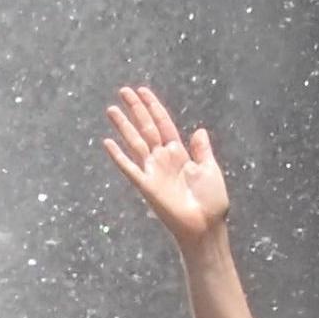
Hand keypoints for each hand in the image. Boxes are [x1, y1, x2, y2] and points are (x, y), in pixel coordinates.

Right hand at [103, 85, 228, 247]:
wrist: (205, 226)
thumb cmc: (211, 202)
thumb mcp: (210, 170)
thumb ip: (202, 151)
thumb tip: (199, 130)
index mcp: (180, 154)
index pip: (163, 124)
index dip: (153, 107)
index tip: (143, 91)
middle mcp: (163, 159)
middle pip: (146, 128)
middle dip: (136, 109)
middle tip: (123, 91)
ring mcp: (153, 171)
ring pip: (135, 142)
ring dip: (123, 126)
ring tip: (111, 109)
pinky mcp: (147, 186)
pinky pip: (129, 168)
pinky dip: (118, 156)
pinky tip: (107, 143)